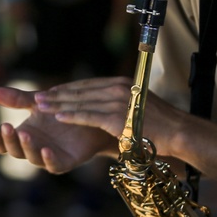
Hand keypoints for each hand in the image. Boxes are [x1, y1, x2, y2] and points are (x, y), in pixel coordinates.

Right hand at [0, 85, 116, 173]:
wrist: (90, 116)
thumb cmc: (61, 110)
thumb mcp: (37, 102)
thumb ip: (17, 99)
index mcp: (23, 136)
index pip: (4, 142)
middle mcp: (33, 149)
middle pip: (15, 150)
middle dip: (9, 140)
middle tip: (7, 127)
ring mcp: (48, 156)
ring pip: (33, 157)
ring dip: (28, 147)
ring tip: (25, 133)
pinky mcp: (65, 162)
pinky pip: (54, 165)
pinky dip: (49, 159)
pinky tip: (46, 149)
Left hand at [39, 77, 187, 157]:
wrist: (180, 132)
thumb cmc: (161, 125)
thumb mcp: (137, 106)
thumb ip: (120, 104)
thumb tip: (108, 110)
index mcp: (121, 84)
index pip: (87, 85)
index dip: (67, 89)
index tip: (51, 92)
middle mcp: (117, 88)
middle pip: (80, 91)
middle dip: (57, 94)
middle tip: (37, 97)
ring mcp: (117, 101)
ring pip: (81, 102)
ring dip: (58, 104)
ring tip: (40, 106)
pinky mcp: (117, 117)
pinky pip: (89, 115)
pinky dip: (72, 115)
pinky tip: (58, 116)